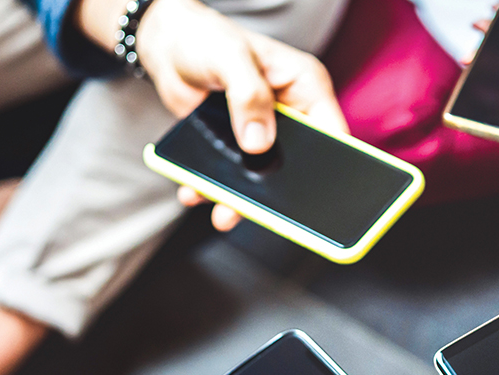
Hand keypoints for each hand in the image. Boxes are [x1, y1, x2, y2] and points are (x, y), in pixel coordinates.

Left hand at [76, 0, 348, 229]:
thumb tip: (258, 143)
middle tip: (265, 213)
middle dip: (279, 192)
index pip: (332, 132)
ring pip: (262, 176)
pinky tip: (196, 192)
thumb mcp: (230, 58)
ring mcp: (262, 132)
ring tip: (224, 214)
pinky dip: (213, 188)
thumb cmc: (205, 37)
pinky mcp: (234, 144)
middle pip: (298, 163)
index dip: (332, 163)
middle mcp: (289, 113)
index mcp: (304, 87)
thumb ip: (248, 96)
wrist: (167, 44)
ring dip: (242, 199)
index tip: (318, 192)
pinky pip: (230, 175)